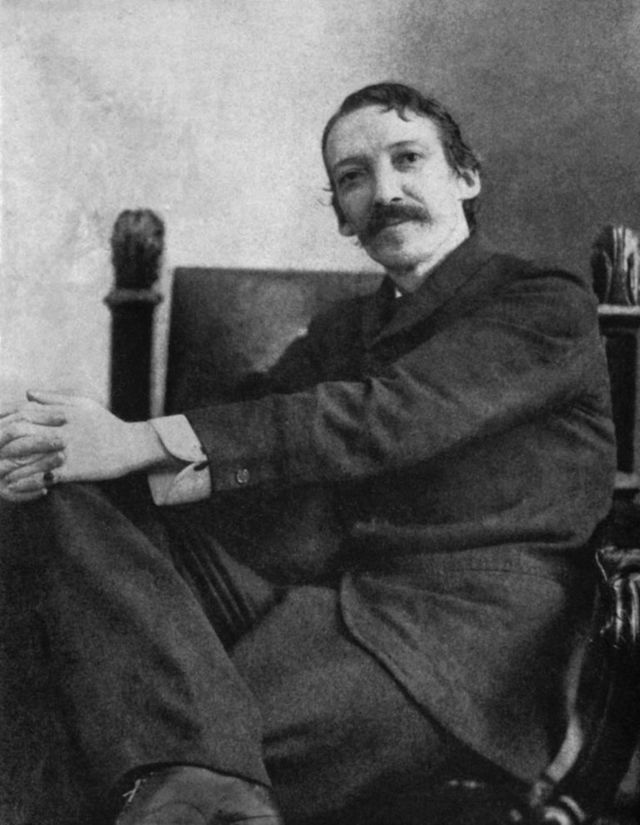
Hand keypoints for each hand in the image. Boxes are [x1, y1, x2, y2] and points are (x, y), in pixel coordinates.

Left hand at [0, 390, 172, 498]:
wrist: (130, 446)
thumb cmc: (106, 424)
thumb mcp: (83, 405)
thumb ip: (54, 399)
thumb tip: (28, 393)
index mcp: (61, 412)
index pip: (22, 412)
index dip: (3, 420)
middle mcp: (61, 429)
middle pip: (18, 431)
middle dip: (0, 440)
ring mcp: (66, 450)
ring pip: (26, 455)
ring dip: (7, 464)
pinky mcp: (73, 469)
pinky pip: (42, 476)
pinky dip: (25, 481)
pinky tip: (12, 486)